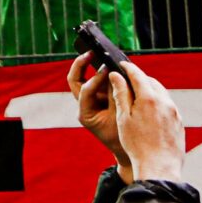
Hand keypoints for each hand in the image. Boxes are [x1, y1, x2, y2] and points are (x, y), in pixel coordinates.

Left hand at [69, 52, 123, 167]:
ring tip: (99, 53)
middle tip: (90, 52)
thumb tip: (116, 75)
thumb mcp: (120, 117)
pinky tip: (112, 64)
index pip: (85, 90)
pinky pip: (98, 82)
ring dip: (90, 66)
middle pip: (75, 79)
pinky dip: (103, 73)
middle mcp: (84, 105)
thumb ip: (116, 97)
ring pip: (84, 78)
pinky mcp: (100, 99)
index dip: (95, 78)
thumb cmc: (122, 137)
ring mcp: (91, 101)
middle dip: (80, 65)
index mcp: (85, 113)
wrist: (126, 150)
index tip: (108, 69)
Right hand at [111, 59, 186, 182]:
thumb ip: (120, 94)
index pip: (137, 74)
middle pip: (151, 82)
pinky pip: (168, 106)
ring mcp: (175, 113)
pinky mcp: (179, 123)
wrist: (159, 167)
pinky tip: (149, 112)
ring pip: (161, 93)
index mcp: (149, 98)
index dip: (127, 68)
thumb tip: (116, 75)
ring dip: (149, 90)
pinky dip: (158, 102)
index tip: (120, 65)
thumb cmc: (137, 144)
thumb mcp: (123, 118)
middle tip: (127, 80)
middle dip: (139, 78)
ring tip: (137, 96)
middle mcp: (165, 102)